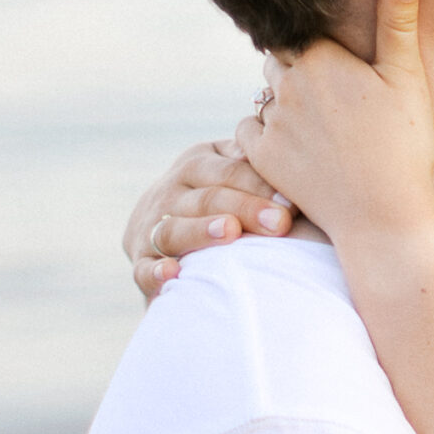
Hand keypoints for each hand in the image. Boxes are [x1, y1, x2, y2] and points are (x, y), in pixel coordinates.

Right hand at [124, 140, 292, 302]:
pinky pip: (143, 269)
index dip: (260, 185)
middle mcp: (169, 191)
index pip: (229, 171)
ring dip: (202, 231)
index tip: (293, 204)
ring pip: (174, 228)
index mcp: (196, 164)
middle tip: (280, 224)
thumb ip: (254, 168)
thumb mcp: (234, 176)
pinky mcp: (140, 263)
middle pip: (207, 198)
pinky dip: (156, 272)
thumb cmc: (224, 205)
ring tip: (230, 233)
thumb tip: (287, 160)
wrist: (167, 239)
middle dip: (246, 209)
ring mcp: (150, 227)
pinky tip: (173, 274)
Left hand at [235, 0, 433, 263]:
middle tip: (328, 95)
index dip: (316, 43)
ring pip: (264, 94)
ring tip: (315, 125)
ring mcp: (271, 121)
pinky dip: (264, 133)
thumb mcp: (408, 80)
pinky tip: (293, 145)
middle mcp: (287, 83)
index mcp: (320, 56)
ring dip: (280, 101)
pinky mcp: (261, 156)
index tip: (334, 62)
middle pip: (278, 59)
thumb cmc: (404, 148)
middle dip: (296, 68)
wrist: (383, 217)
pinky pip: (248, 130)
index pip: (300, 30)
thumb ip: (398, 22)